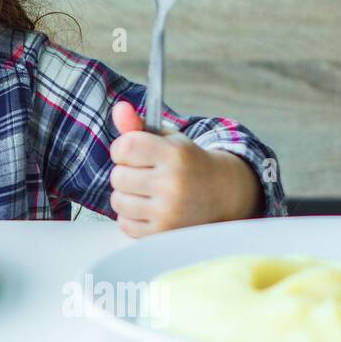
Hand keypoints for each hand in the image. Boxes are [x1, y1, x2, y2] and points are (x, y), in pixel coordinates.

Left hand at [108, 101, 260, 238]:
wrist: (222, 194)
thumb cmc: (188, 163)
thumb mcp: (168, 139)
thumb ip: (138, 126)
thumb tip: (119, 108)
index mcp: (175, 155)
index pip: (124, 147)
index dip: (122, 148)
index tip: (134, 151)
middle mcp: (173, 184)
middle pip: (118, 176)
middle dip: (126, 172)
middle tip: (146, 173)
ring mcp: (169, 212)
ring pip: (118, 200)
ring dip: (127, 195)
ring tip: (147, 191)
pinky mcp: (163, 233)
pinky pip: (125, 223)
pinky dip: (132, 216)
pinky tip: (150, 208)